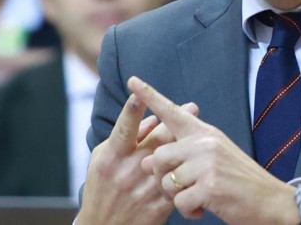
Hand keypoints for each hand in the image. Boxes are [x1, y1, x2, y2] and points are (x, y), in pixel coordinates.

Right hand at [77, 92, 197, 224]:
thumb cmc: (101, 189)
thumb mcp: (102, 160)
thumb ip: (124, 138)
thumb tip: (150, 118)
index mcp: (110, 158)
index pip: (123, 130)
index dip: (132, 111)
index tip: (140, 93)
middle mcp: (127, 171)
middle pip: (157, 140)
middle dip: (175, 121)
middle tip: (191, 107)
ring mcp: (143, 189)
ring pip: (171, 160)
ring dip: (187, 143)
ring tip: (200, 131)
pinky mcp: (157, 206)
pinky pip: (177, 183)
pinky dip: (186, 171)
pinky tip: (196, 163)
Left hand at [130, 76, 300, 224]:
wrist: (272, 201)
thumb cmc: (240, 182)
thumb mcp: (217, 157)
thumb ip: (184, 154)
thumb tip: (145, 160)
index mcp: (206, 133)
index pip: (172, 112)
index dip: (150, 96)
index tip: (132, 81)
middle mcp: (205, 143)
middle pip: (158, 157)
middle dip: (161, 178)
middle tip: (179, 189)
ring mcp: (208, 164)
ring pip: (166, 182)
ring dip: (177, 198)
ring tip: (197, 198)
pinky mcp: (210, 187)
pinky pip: (179, 202)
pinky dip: (188, 211)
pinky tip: (204, 207)